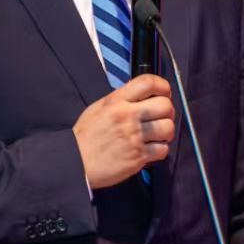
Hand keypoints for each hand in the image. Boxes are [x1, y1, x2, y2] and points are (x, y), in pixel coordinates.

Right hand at [73, 74, 174, 188]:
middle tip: (162, 118)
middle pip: (165, 105)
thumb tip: (143, 97)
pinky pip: (163, 149)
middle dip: (168, 112)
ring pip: (168, 128)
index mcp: (116, 101)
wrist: (74, 162)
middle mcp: (127, 116)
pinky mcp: (138, 156)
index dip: (163, 86)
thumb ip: (121, 101)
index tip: (165, 93)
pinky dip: (160, 150)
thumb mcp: (99, 108)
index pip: (148, 82)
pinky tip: (151, 149)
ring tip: (158, 135)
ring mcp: (134, 136)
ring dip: (166, 132)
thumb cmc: (85, 137)